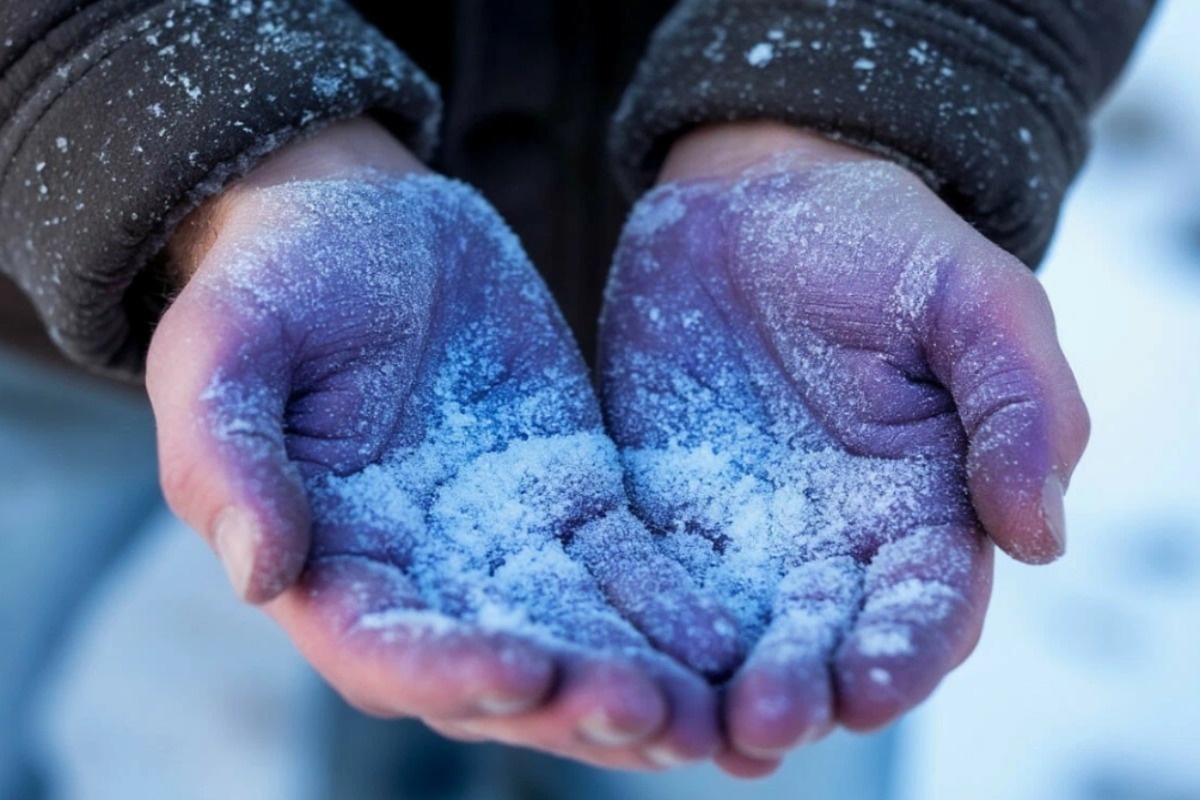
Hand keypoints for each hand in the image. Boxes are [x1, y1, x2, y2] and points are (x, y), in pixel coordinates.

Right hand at [146, 119, 742, 769]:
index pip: (386, 649)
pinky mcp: (573, 497)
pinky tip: (736, 642)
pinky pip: (631, 566)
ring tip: (716, 713)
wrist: (367, 220)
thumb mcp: (227, 350)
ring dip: (645, 681)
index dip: (450, 672)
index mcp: (329, 561)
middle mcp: (424, 576)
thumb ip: (227, 458)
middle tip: (654, 717)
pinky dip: (678, 609)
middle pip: (502, 670)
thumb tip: (258, 573)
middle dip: (576, 703)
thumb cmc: (276, 281)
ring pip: (581, 636)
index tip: (524, 670)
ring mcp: (506, 542)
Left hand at [599, 123, 1088, 774]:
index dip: (904, 654)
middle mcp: (837, 539)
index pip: (926, 606)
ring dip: (720, 683)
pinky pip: (653, 578)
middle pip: (824, 641)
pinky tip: (622, 661)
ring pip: (737, 633)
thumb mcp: (974, 301)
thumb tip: (1041, 539)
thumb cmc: (881, 239)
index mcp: (925, 505)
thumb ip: (1020, 409)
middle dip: (803, 688)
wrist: (759, 193)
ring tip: (699, 724)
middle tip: (766, 722)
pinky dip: (644, 627)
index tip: (872, 687)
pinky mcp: (668, 505)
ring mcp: (747, 528)